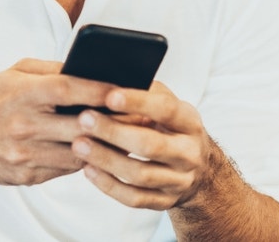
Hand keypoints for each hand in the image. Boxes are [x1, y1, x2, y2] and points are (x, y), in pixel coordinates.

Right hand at [0, 59, 117, 185]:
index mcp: (22, 94)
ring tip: (125, 135)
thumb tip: (87, 67)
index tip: (124, 88)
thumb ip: (51, 69)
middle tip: (138, 115)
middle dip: (112, 120)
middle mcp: (23, 125)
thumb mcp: (15, 73)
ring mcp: (25, 154)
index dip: (99, 89)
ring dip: (103, 144)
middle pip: (79, 125)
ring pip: (79, 152)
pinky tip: (98, 149)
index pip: (68, 89)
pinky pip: (67, 168)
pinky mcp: (28, 175)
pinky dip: (85, 158)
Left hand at [70, 82, 211, 209]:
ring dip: (106, 159)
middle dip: (114, 132)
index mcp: (190, 122)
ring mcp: (179, 181)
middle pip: (151, 145)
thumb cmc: (171, 127)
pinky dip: (109, 185)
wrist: (200, 169)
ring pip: (140, 175)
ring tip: (78, 145)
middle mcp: (189, 153)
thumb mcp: (168, 105)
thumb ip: (146, 92)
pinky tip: (88, 170)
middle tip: (83, 119)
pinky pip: (135, 198)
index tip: (108, 95)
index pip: (166, 110)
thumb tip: (107, 77)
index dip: (137, 102)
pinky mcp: (165, 202)